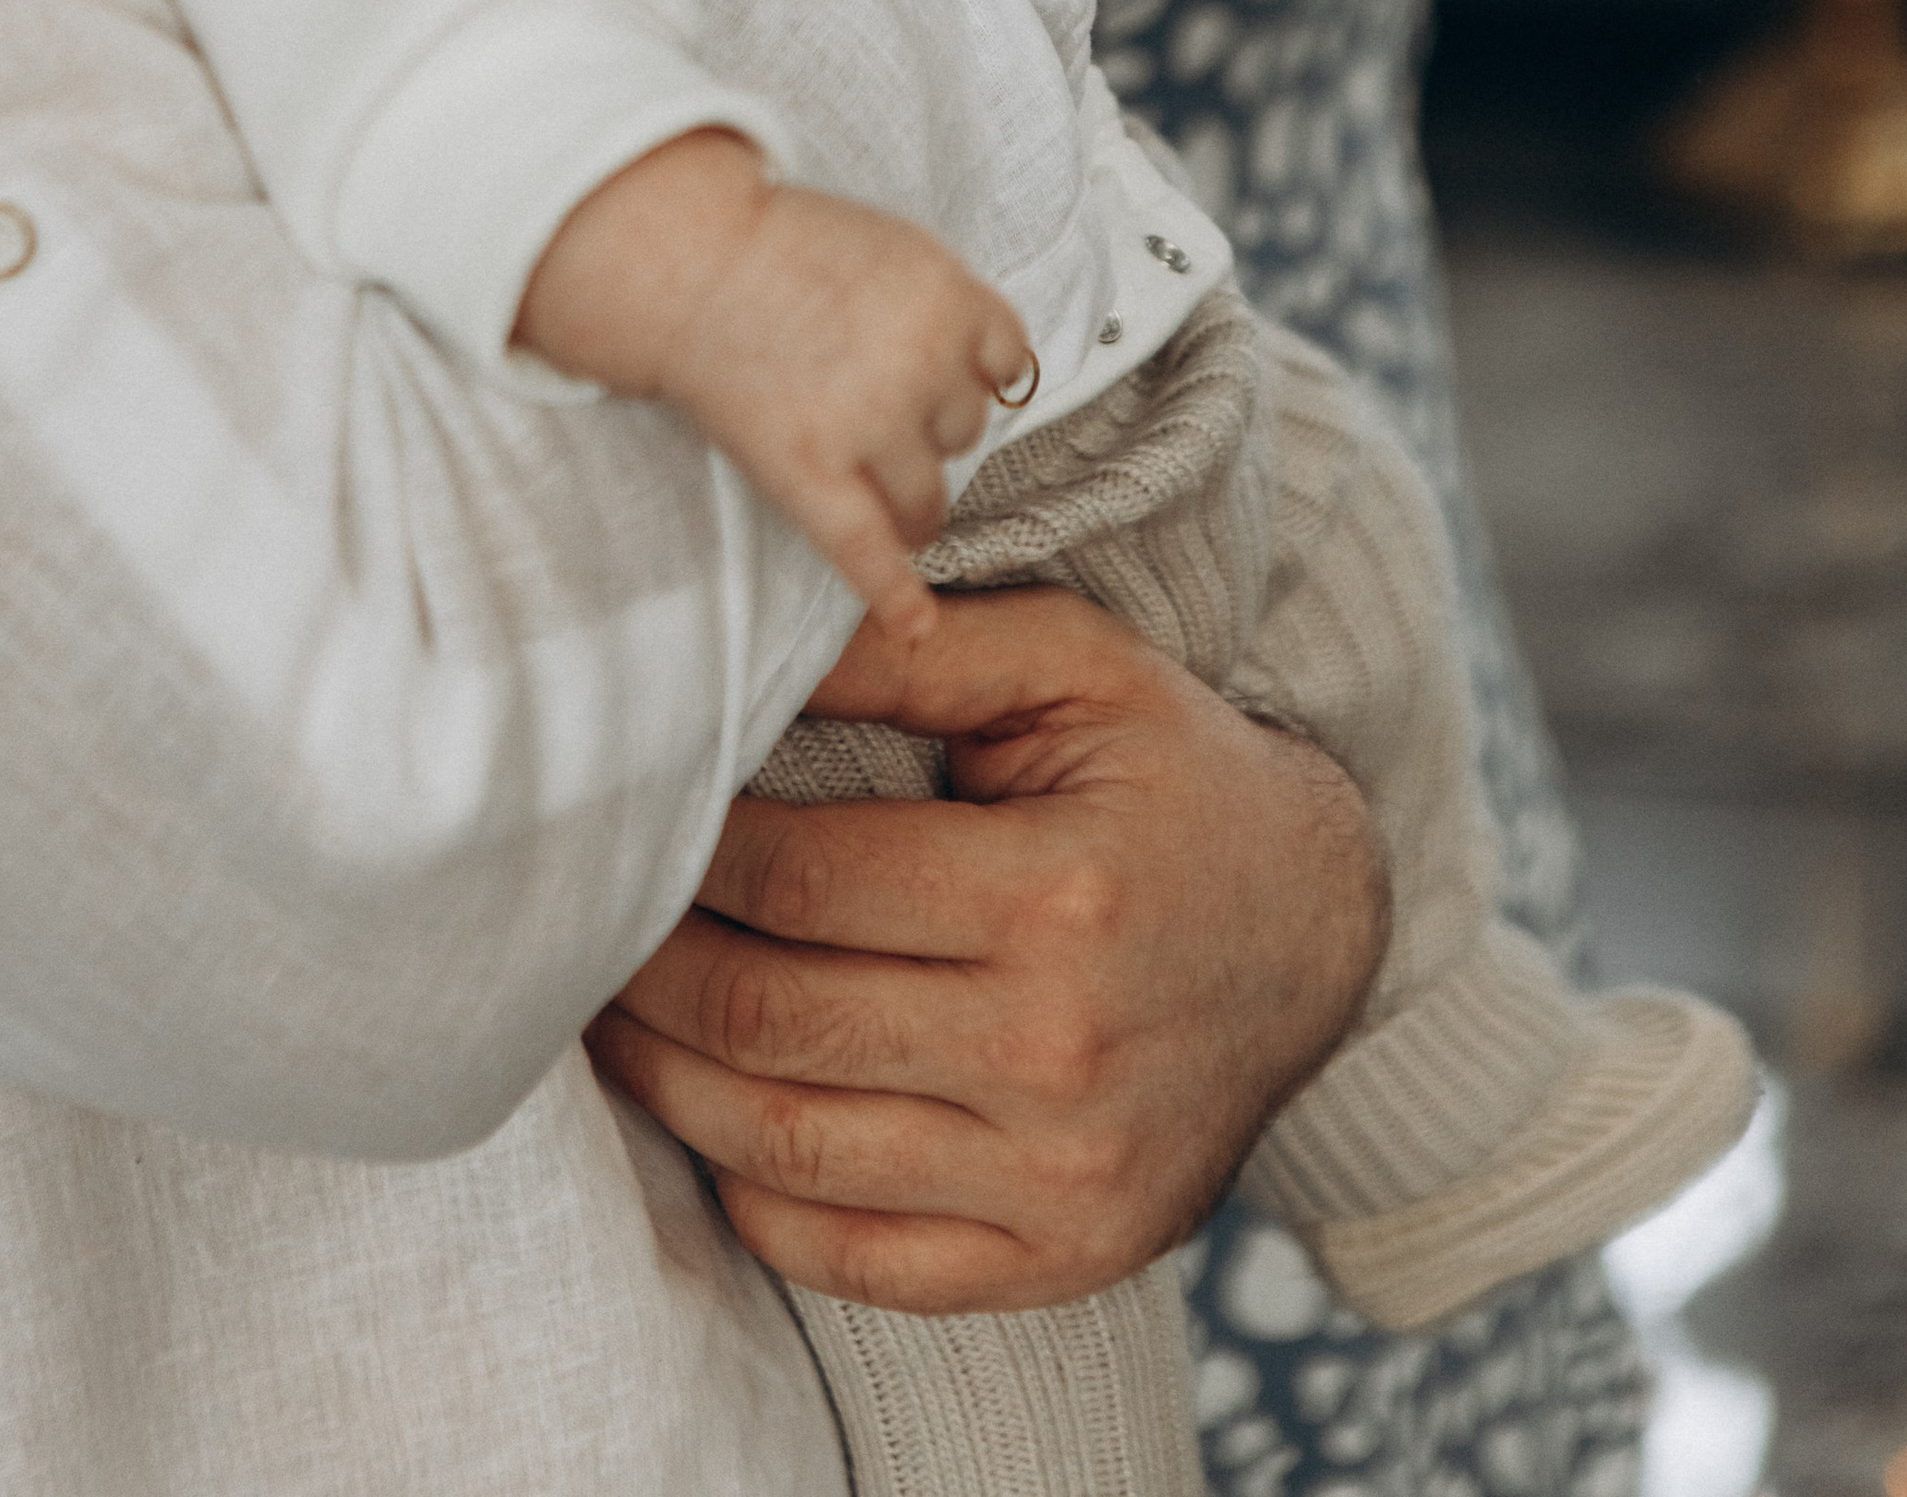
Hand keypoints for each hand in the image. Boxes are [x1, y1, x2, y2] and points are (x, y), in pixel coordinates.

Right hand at [514, 130, 1031, 644]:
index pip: (1004, 360)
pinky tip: (912, 626)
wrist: (684, 259)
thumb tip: (988, 372)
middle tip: (868, 398)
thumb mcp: (891, 245)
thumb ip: (942, 305)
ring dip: (913, 496)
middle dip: (928, 420)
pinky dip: (893, 594)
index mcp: (947, 295)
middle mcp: (921, 361)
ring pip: (929, 491)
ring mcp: (868, 421)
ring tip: (875, 485)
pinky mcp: (811, 472)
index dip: (974, 372)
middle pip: (965, 425)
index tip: (951, 379)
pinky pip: (866, 548)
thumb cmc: (780, 244)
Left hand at [589, 586, 1388, 1312]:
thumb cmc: (1175, 776)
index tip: (639, 812)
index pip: (802, 885)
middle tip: (585, 916)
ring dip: (668, 1082)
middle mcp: (1060, 1055)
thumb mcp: (1073, 668)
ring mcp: (1062, 1179)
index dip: (693, 849)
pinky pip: (859, 1263)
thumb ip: (913, 654)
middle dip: (650, 966)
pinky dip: (755, 1202)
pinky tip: (710, 1122)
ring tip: (611, 1015)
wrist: (1322, 931)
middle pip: (776, 1021)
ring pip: (791, 1150)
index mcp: (1061, 897)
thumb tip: (756, 644)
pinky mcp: (1062, 1258)